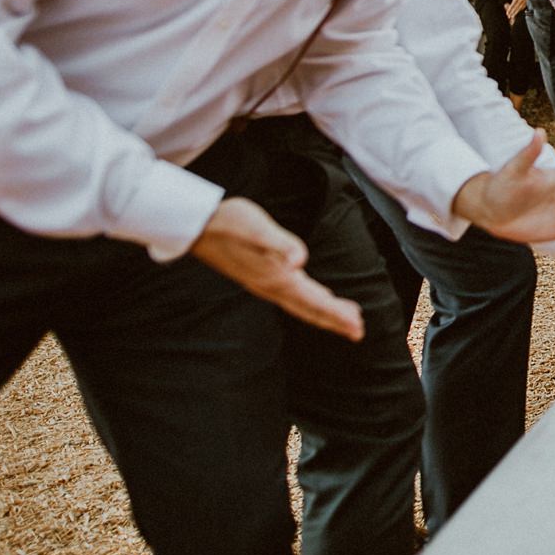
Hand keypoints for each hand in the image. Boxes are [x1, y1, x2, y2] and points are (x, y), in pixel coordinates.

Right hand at [190, 197, 364, 339]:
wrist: (196, 226)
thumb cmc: (228, 222)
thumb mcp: (256, 226)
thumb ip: (280, 243)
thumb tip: (300, 261)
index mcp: (275, 277)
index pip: (313, 301)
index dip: (336, 314)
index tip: (357, 326)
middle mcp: (271, 285)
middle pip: (310, 308)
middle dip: (335, 321)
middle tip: (358, 332)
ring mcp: (264, 283)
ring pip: (302, 304)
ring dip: (325, 313)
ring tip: (348, 320)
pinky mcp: (260, 277)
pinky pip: (293, 296)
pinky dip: (311, 302)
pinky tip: (320, 298)